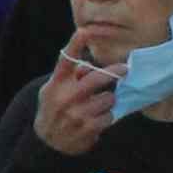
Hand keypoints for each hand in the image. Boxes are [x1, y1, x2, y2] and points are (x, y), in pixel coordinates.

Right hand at [27, 38, 117, 157]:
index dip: (75, 44)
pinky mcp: (86, 128)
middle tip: (125, 69)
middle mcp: (64, 97)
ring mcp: (75, 114)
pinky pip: (109, 116)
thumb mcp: (55, 89)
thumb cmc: (55, 107)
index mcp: (56, 83)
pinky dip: (107, 116)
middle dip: (114, 72)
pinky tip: (98, 119)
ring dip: (109, 100)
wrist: (47, 141)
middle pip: (96, 79)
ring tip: (100, 104)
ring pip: (107, 98)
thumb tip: (91, 65)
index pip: (65, 61)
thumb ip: (71, 76)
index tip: (85, 31)